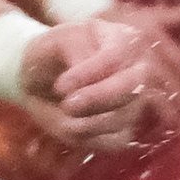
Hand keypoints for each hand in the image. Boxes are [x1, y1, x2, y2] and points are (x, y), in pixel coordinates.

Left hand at [16, 15, 179, 150]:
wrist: (42, 80)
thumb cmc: (52, 55)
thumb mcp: (56, 41)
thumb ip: (74, 50)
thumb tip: (86, 81)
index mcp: (123, 40)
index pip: (117, 57)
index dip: (91, 73)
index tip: (61, 86)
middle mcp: (137, 69)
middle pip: (132, 87)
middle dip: (98, 99)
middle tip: (68, 105)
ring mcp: (135, 101)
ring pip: (125, 117)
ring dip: (91, 123)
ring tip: (64, 120)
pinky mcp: (125, 128)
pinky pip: (118, 140)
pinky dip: (93, 139)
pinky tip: (72, 129)